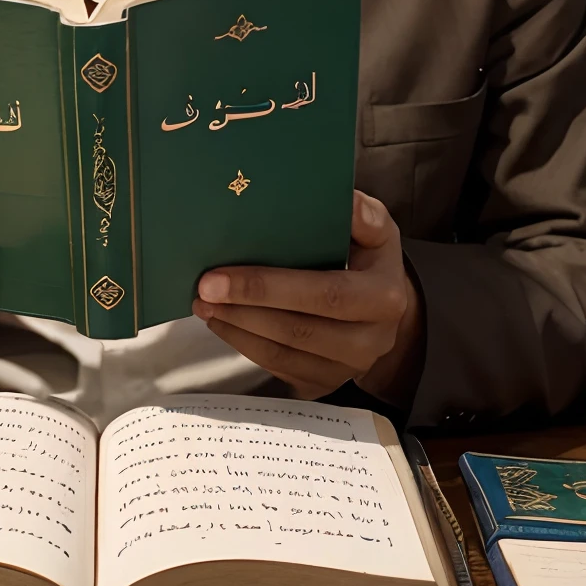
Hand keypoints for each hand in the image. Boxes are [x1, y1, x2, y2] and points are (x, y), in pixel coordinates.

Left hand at [191, 191, 423, 402]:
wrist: (383, 310)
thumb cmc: (370, 260)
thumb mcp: (377, 231)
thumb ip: (364, 216)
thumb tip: (345, 202)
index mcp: (383, 298)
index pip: (323, 294)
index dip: (267, 287)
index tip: (219, 276)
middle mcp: (370, 341)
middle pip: (297, 329)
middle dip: (243, 309)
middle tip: (202, 289)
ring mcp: (346, 369)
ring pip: (281, 354)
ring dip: (236, 328)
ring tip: (204, 304)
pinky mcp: (323, 384)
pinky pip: (278, 369)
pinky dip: (244, 344)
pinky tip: (222, 322)